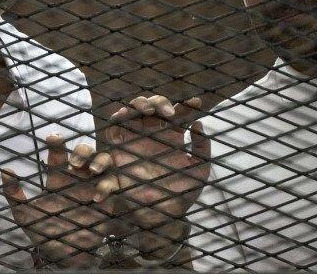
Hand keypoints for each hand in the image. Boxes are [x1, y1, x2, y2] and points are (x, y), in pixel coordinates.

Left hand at [1, 135, 114, 267]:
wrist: (63, 255)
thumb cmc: (43, 231)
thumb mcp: (24, 214)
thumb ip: (13, 194)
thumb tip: (5, 170)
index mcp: (57, 177)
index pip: (58, 153)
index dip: (56, 142)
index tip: (53, 139)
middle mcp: (77, 177)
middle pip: (85, 151)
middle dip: (82, 150)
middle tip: (74, 162)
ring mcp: (93, 186)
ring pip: (103, 161)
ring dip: (99, 161)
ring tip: (91, 170)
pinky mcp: (107, 200)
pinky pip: (113, 185)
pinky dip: (108, 186)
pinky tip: (96, 196)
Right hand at [107, 95, 209, 261]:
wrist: (161, 213)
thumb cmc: (183, 192)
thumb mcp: (199, 170)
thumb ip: (202, 147)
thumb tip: (198, 123)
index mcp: (173, 136)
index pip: (179, 114)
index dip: (187, 106)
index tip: (196, 103)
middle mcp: (153, 133)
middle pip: (153, 106)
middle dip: (159, 102)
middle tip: (170, 113)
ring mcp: (136, 138)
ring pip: (133, 111)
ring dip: (139, 104)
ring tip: (148, 110)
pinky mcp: (120, 148)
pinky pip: (114, 127)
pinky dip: (117, 117)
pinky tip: (124, 115)